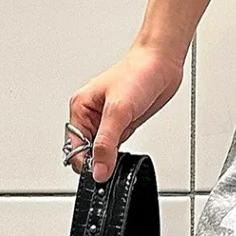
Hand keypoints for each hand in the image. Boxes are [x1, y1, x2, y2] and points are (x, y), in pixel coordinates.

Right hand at [67, 43, 183, 181]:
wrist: (161, 62)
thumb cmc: (138, 74)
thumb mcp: (118, 111)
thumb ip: (106, 144)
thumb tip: (99, 170)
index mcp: (81, 108)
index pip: (74, 148)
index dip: (86, 163)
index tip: (100, 173)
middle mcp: (90, 115)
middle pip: (86, 152)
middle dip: (98, 161)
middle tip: (113, 163)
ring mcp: (107, 121)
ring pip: (101, 151)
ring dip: (109, 156)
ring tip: (122, 149)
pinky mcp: (122, 124)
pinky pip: (115, 146)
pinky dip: (119, 152)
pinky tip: (127, 146)